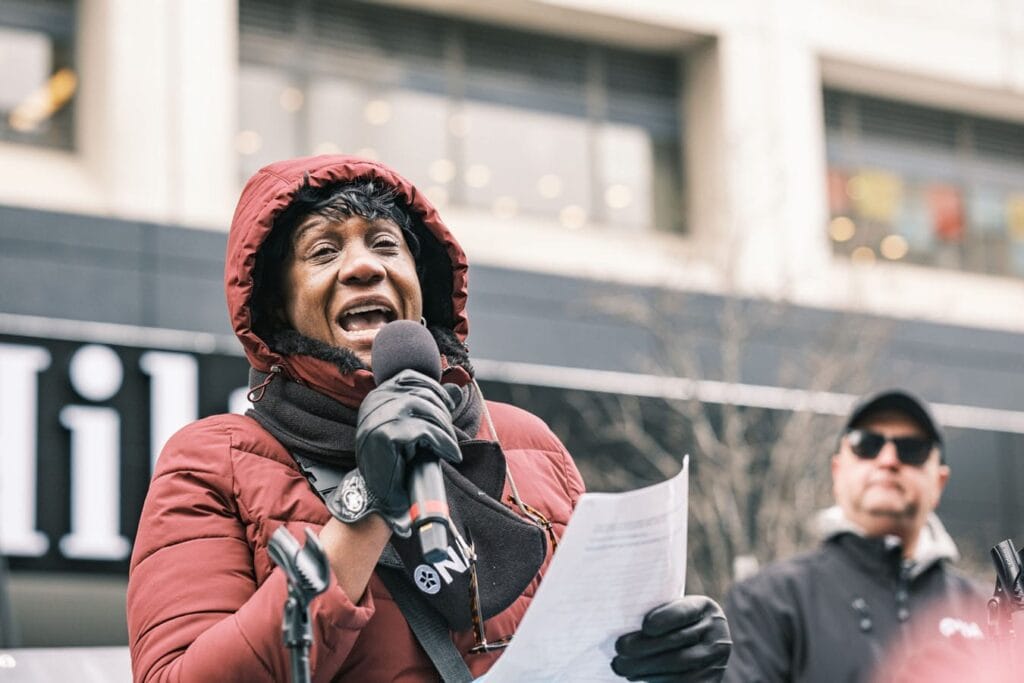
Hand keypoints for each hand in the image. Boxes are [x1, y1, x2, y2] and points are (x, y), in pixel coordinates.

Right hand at [353, 368, 460, 520]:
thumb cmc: (397, 461)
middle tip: (449, 435)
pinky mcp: (385, 435)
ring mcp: (377, 417)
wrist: (381, 496)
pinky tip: (450, 454)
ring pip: (424, 409)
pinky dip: (444, 442)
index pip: (410, 376)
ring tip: (450, 446)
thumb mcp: (413, 428)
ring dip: (445, 429)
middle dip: (443, 412)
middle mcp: (373, 402)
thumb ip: (432, 406)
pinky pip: (425, 431)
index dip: (434, 388)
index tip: (447, 407)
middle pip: (421, 392)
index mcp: (377, 396)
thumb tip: (457, 389)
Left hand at [611, 595, 730, 682]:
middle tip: (619, 648)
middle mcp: (716, 634)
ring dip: (645, 668)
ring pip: (678, 666)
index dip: (665, 618)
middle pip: (678, 641)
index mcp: (705, 609)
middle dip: (644, 647)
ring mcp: (716, 662)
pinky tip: (636, 677)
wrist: (699, 650)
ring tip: (620, 666)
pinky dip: (655, 681)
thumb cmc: (674, 626)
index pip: (684, 612)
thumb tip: (620, 619)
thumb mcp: (672, 612)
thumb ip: (656, 613)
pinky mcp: (710, 682)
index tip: (645, 626)